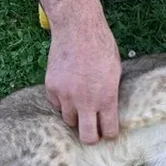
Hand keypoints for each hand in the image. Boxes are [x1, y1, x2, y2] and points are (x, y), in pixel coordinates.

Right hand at [46, 18, 121, 143]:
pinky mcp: (51, 88)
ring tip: (79, 105)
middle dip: (90, 137)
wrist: (77, 29)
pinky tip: (68, 90)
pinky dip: (62, 102)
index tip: (107, 130)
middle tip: (92, 131)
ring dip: (75, 116)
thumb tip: (107, 111)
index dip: (108, 133)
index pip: (108, 131)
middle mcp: (85, 101)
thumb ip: (109, 94)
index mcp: (106, 98)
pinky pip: (56, 104)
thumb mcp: (115, 72)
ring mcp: (66, 96)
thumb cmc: (101, 46)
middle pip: (86, 136)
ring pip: (69, 120)